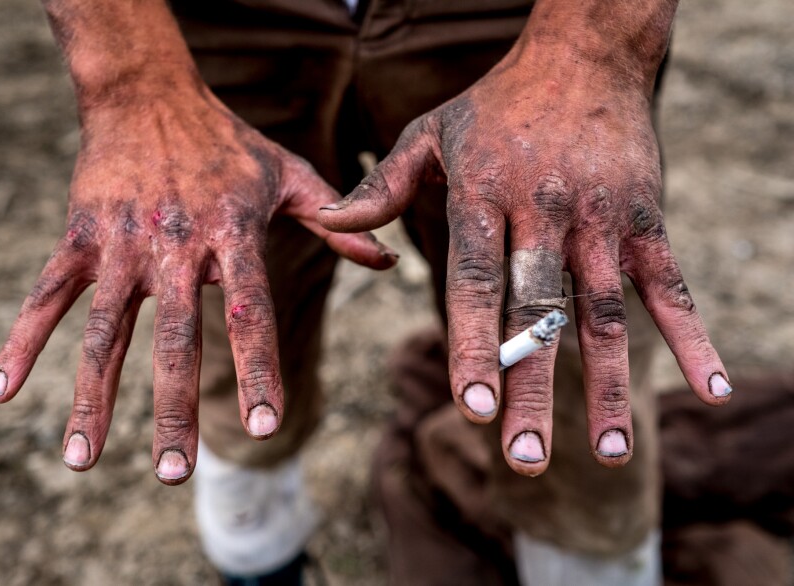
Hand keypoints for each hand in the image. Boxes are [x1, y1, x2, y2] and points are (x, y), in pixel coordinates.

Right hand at [0, 81, 395, 483]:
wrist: (149, 94)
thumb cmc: (229, 143)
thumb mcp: (290, 176)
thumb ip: (337, 223)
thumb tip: (388, 262)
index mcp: (233, 232)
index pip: (251, 309)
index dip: (260, 368)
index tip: (266, 427)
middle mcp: (177, 242)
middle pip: (175, 337)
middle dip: (174, 408)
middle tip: (176, 474)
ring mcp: (123, 241)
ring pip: (104, 328)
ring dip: (92, 396)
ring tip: (82, 461)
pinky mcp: (80, 236)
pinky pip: (47, 295)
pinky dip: (22, 342)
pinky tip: (2, 392)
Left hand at [319, 7, 730, 475]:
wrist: (584, 55)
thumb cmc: (495, 105)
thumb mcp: (430, 134)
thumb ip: (382, 186)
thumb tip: (326, 222)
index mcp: (485, 195)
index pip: (475, 282)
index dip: (472, 346)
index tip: (473, 409)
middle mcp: (544, 212)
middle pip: (537, 313)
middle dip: (532, 387)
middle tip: (522, 458)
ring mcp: (601, 219)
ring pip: (603, 314)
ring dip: (606, 386)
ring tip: (606, 454)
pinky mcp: (646, 219)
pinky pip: (670, 286)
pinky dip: (692, 338)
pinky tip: (708, 389)